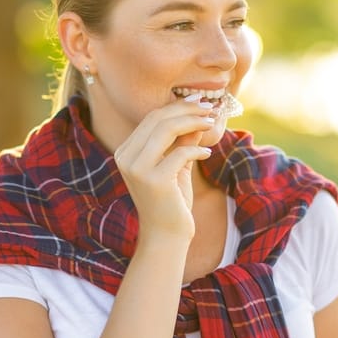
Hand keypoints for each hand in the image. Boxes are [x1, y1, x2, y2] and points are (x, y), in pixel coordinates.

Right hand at [113, 96, 215, 238]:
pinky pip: (180, 153)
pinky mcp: (154, 180)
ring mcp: (137, 169)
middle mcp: (126, 157)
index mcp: (126, 151)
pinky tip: (207, 153)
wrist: (166, 235)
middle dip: (187, 109)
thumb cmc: (171, 201)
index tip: (199, 101)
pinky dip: (197, 150)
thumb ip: (183, 140)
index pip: (152, 118)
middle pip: (158, 119)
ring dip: (194, 122)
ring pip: (167, 129)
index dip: (177, 106)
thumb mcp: (177, 165)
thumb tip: (199, 113)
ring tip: (211, 122)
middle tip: (210, 108)